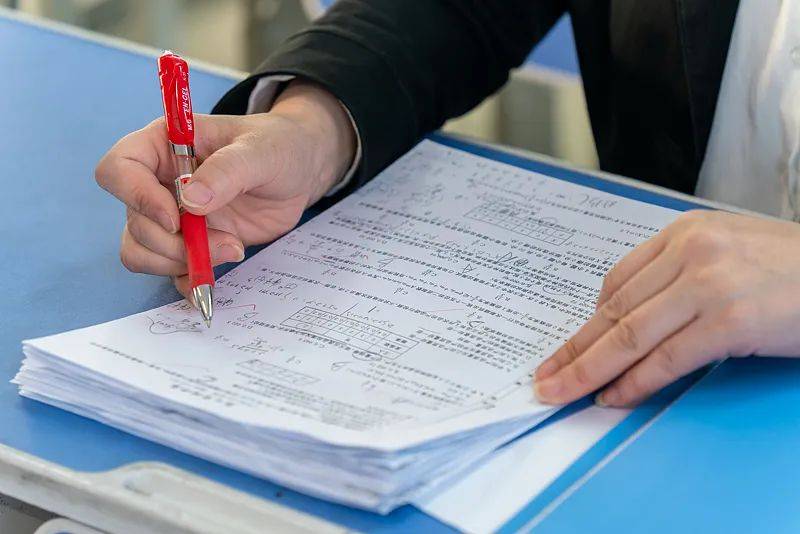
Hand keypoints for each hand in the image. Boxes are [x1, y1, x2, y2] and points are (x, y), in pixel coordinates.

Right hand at [95, 81, 355, 296]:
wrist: (300, 171)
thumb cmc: (278, 147)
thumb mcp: (261, 152)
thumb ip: (227, 171)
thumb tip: (188, 201)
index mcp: (163, 145)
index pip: (118, 169)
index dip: (137, 197)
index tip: (175, 218)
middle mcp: (158, 182)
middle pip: (135, 223)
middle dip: (173, 243)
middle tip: (225, 241)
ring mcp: (172, 217)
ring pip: (142, 252)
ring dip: (180, 262)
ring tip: (232, 248)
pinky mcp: (190, 244)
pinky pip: (169, 272)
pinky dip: (188, 280)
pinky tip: (216, 273)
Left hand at [534, 210, 799, 406]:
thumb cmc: (793, 271)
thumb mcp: (728, 255)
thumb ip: (677, 279)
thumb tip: (625, 321)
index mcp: (685, 233)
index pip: (616, 283)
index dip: (587, 324)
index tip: (565, 348)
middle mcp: (691, 253)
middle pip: (614, 310)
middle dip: (573, 350)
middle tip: (543, 377)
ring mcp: (710, 285)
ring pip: (629, 335)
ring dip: (588, 371)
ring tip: (560, 393)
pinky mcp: (731, 321)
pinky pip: (666, 359)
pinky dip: (634, 383)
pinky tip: (612, 398)